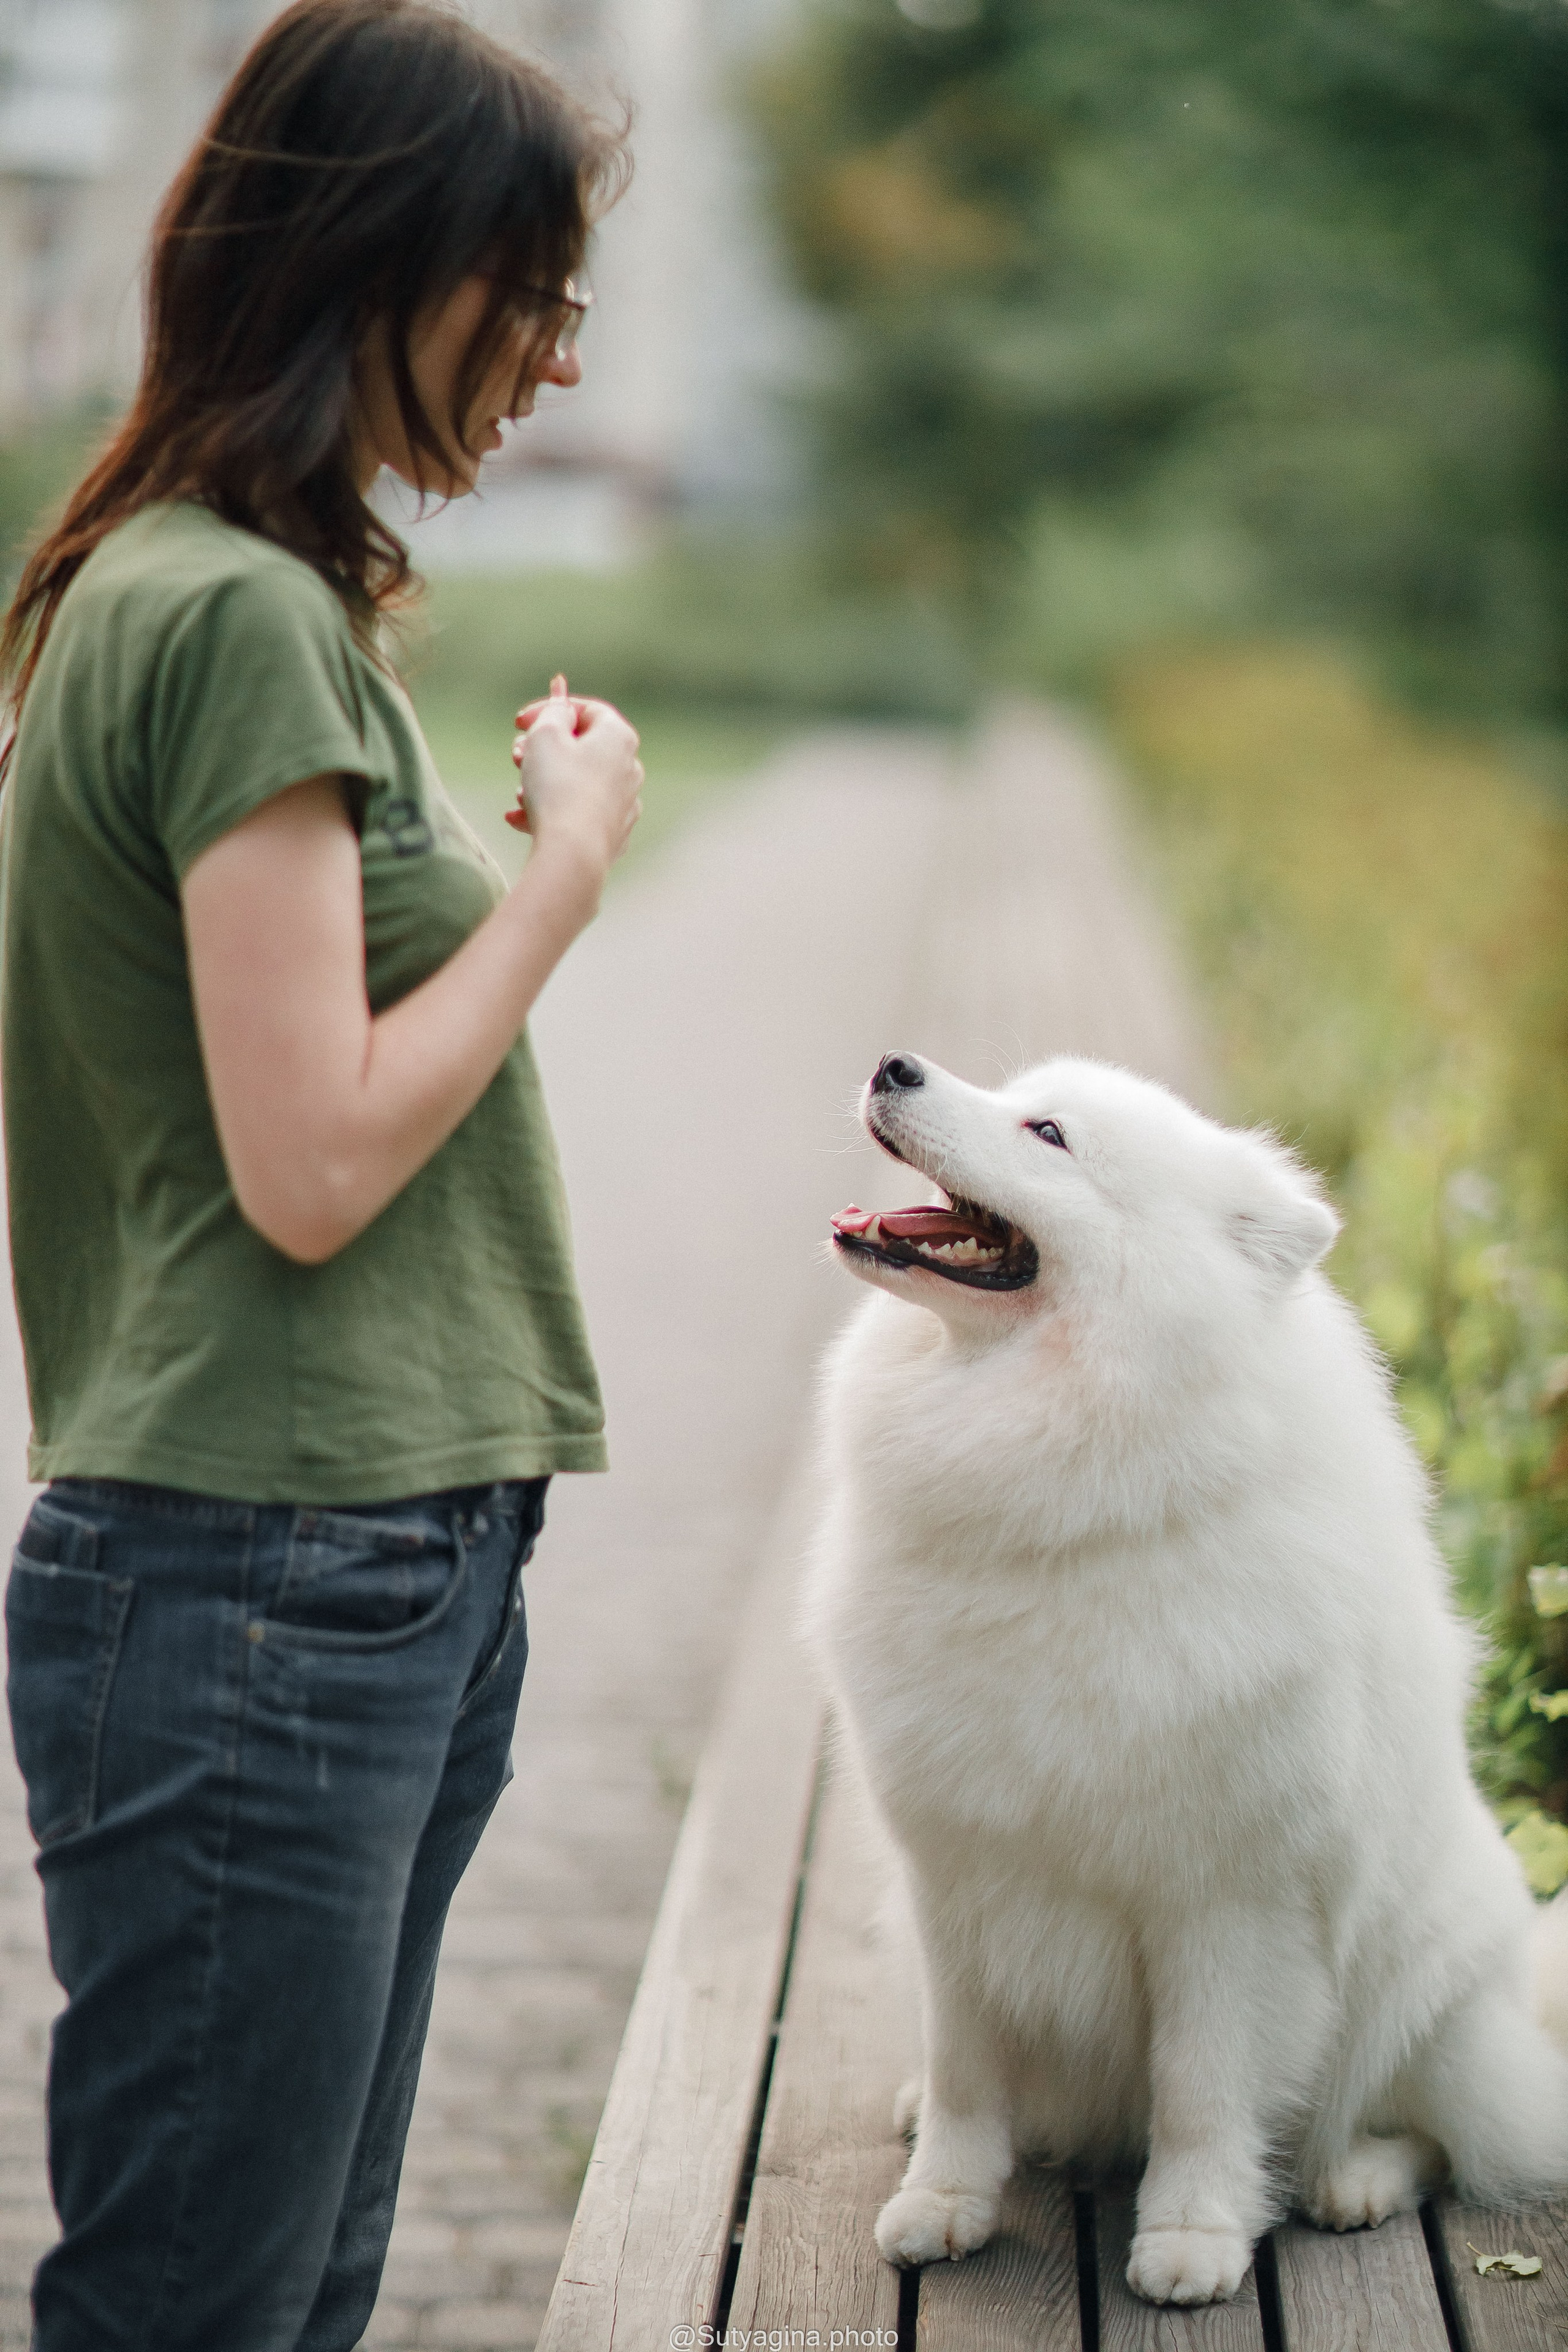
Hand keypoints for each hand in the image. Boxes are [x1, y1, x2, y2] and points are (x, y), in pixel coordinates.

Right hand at [507, 677, 642, 882]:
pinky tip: (519, 820)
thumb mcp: (545, 735)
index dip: (549, 709)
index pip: (586, 710)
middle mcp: (630, 769)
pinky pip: (577, 814)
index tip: (518, 722)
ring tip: (519, 794)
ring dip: (543, 783)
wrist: (572, 854)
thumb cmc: (558, 788)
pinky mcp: (613, 835)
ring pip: (577, 783)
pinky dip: (551, 812)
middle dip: (542, 750)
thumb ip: (552, 712)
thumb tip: (562, 705)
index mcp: (619, 738)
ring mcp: (624, 804)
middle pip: (582, 748)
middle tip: (516, 757)